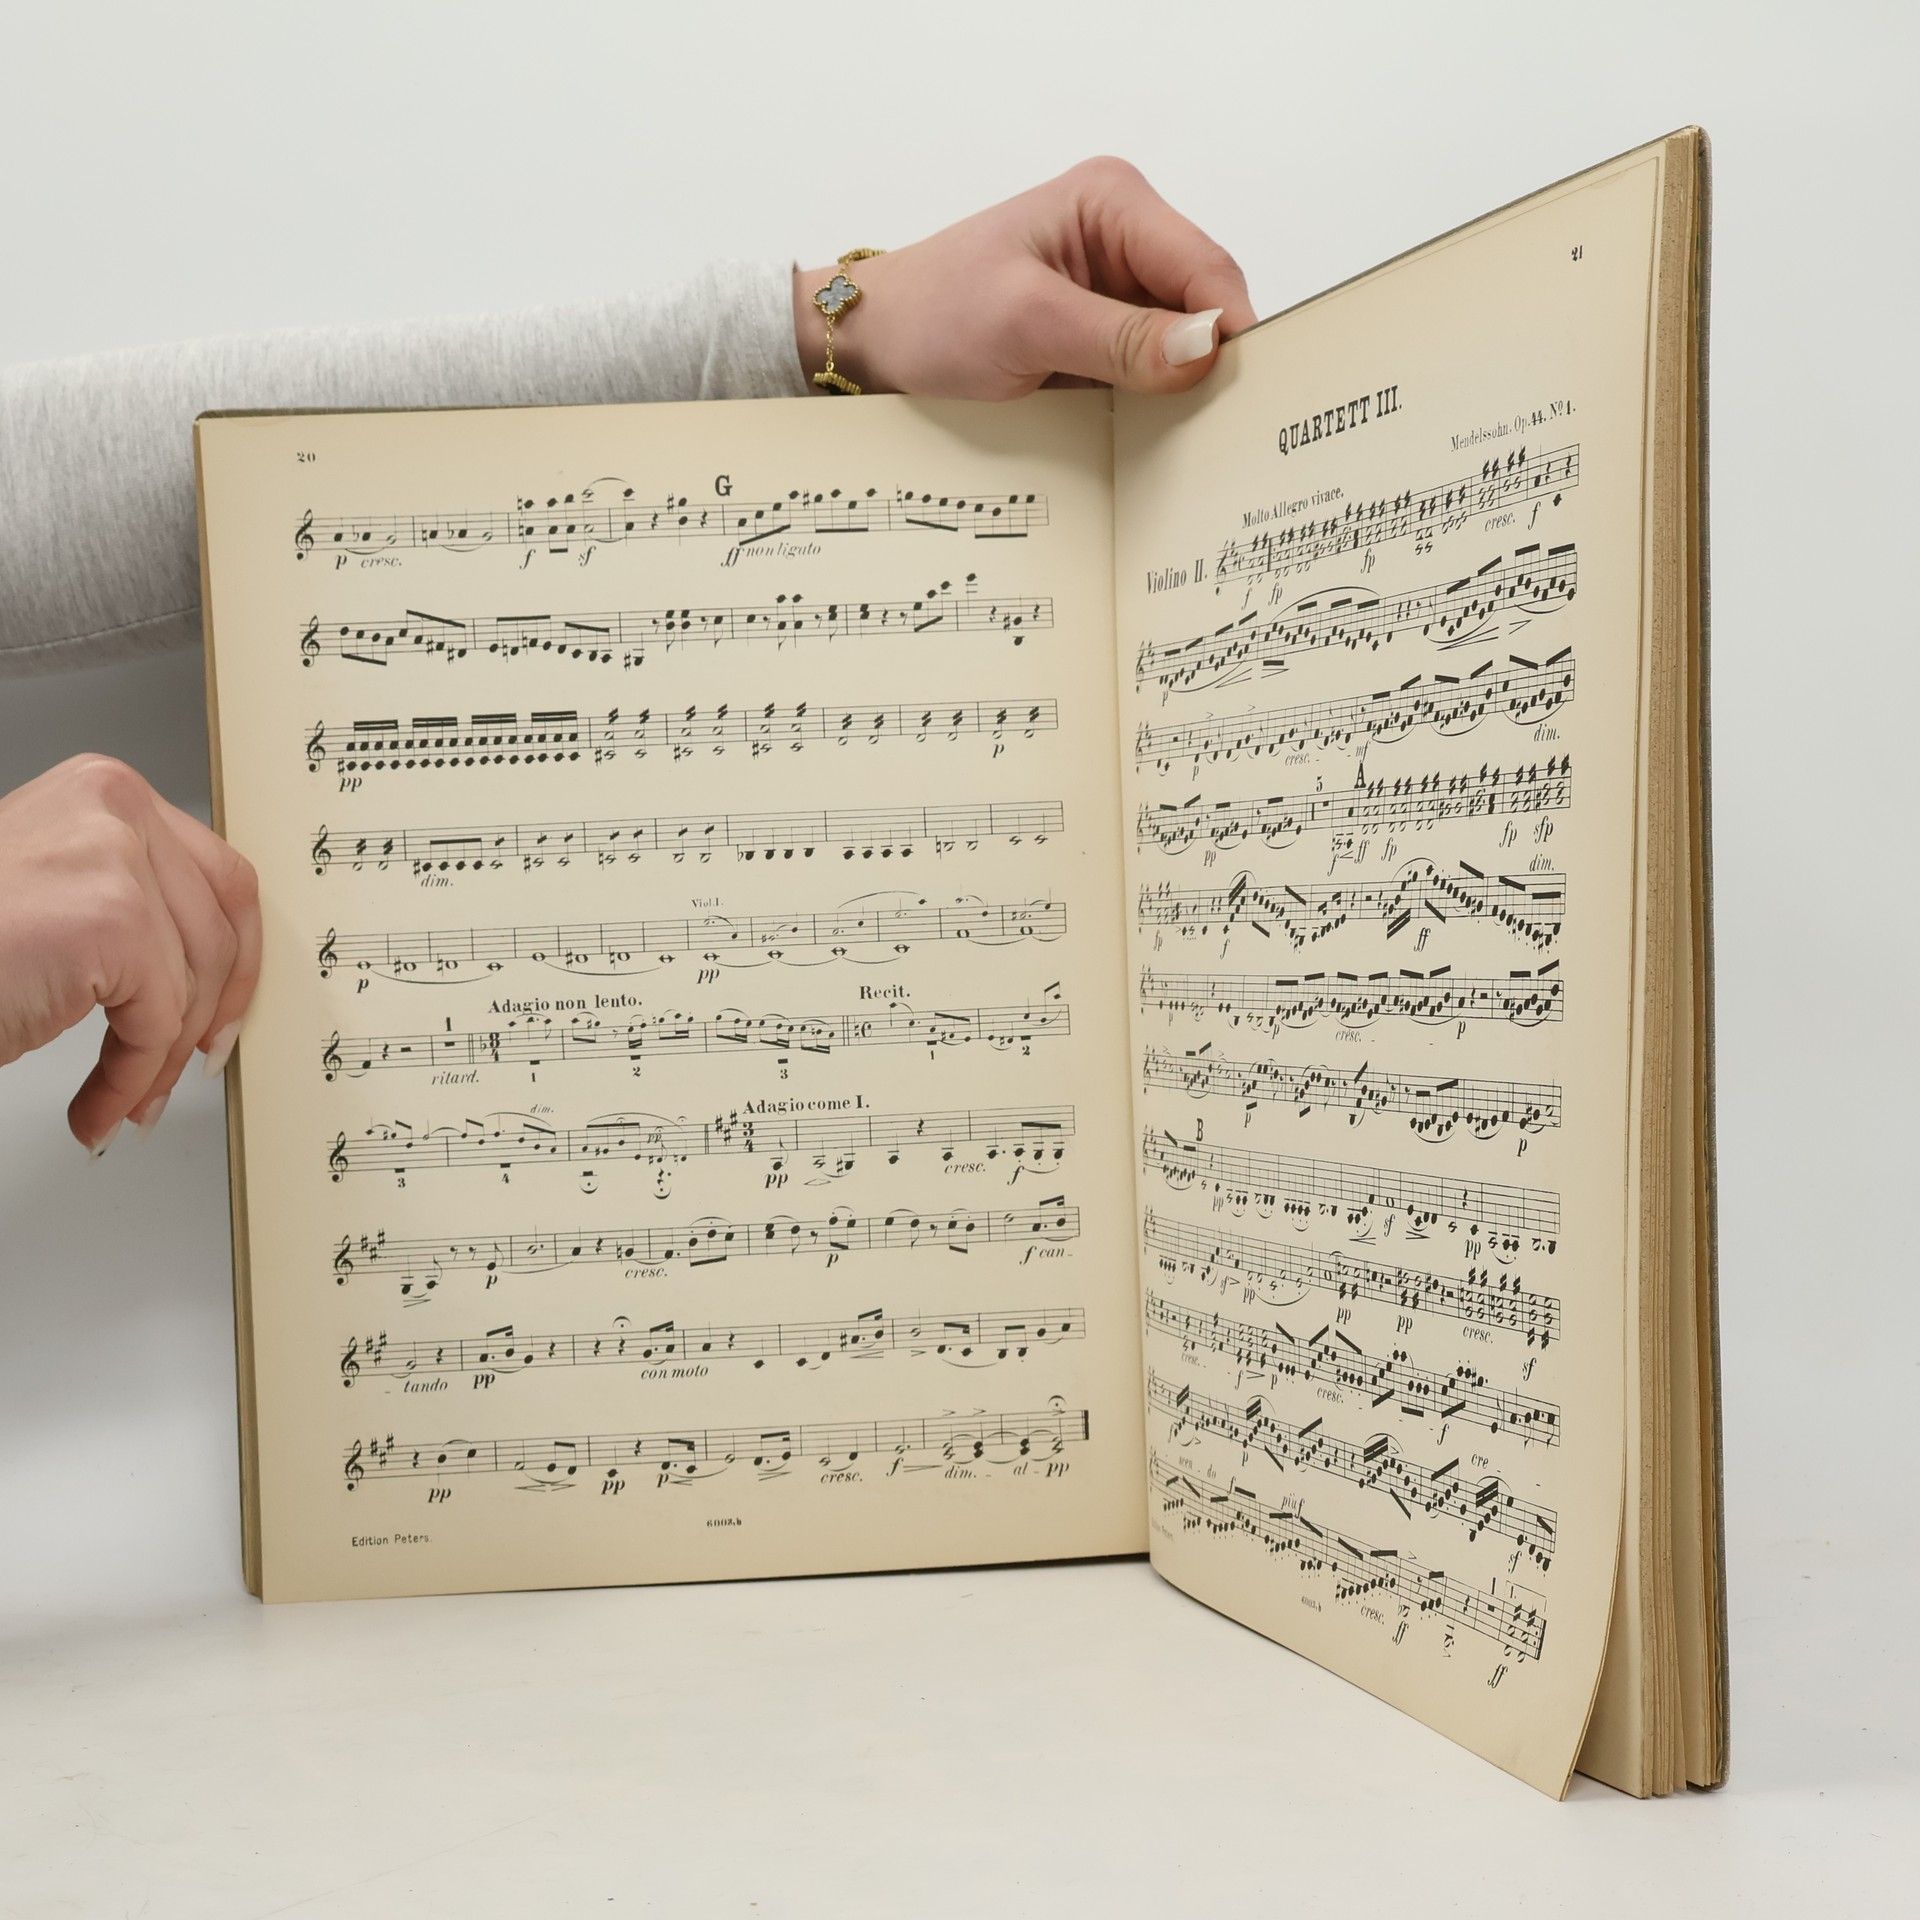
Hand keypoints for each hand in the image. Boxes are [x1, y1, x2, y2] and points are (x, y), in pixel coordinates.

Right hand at [0, 756, 261, 1154]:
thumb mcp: (56, 900)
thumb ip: (127, 907)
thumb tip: (205, 970)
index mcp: (103, 793)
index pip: (218, 876)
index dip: (235, 957)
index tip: (224, 1012)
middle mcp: (114, 807)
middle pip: (219, 928)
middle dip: (211, 1011)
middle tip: (190, 1064)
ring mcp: (115, 858)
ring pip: (191, 980)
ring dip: (160, 1058)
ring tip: (124, 1101)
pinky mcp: (112, 919)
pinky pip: (155, 1020)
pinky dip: (130, 1077)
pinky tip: (96, 1110)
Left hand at [793, 157, 1255, 399]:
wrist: (877, 344)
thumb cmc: (933, 315)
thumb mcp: (1026, 324)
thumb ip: (1118, 338)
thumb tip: (1203, 350)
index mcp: (1113, 202)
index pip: (1205, 266)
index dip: (1228, 331)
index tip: (1233, 395)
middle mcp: (1124, 237)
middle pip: (1203, 305)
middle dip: (1207, 362)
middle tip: (1212, 430)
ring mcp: (1114, 288)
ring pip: (1182, 344)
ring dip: (1179, 390)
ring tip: (1178, 437)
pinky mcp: (1100, 333)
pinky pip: (1149, 370)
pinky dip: (1152, 403)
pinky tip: (1146, 433)